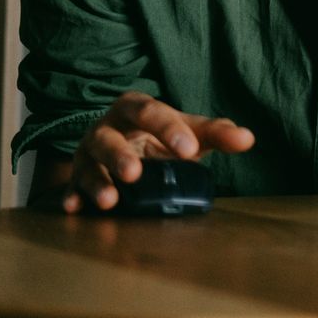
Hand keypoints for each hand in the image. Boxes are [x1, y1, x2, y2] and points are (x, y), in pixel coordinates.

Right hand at [63, 92, 253, 213]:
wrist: (128, 144)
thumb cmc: (162, 136)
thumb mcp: (189, 132)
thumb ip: (217, 134)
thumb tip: (248, 139)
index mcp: (135, 108)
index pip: (151, 112)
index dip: (168, 129)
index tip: (188, 150)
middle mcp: (107, 127)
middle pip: (109, 137)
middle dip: (120, 155)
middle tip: (135, 174)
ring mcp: (88, 151)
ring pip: (87, 163)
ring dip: (97, 181)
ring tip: (109, 202)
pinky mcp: (77, 175)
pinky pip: (70, 186)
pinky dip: (72, 196)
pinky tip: (75, 208)